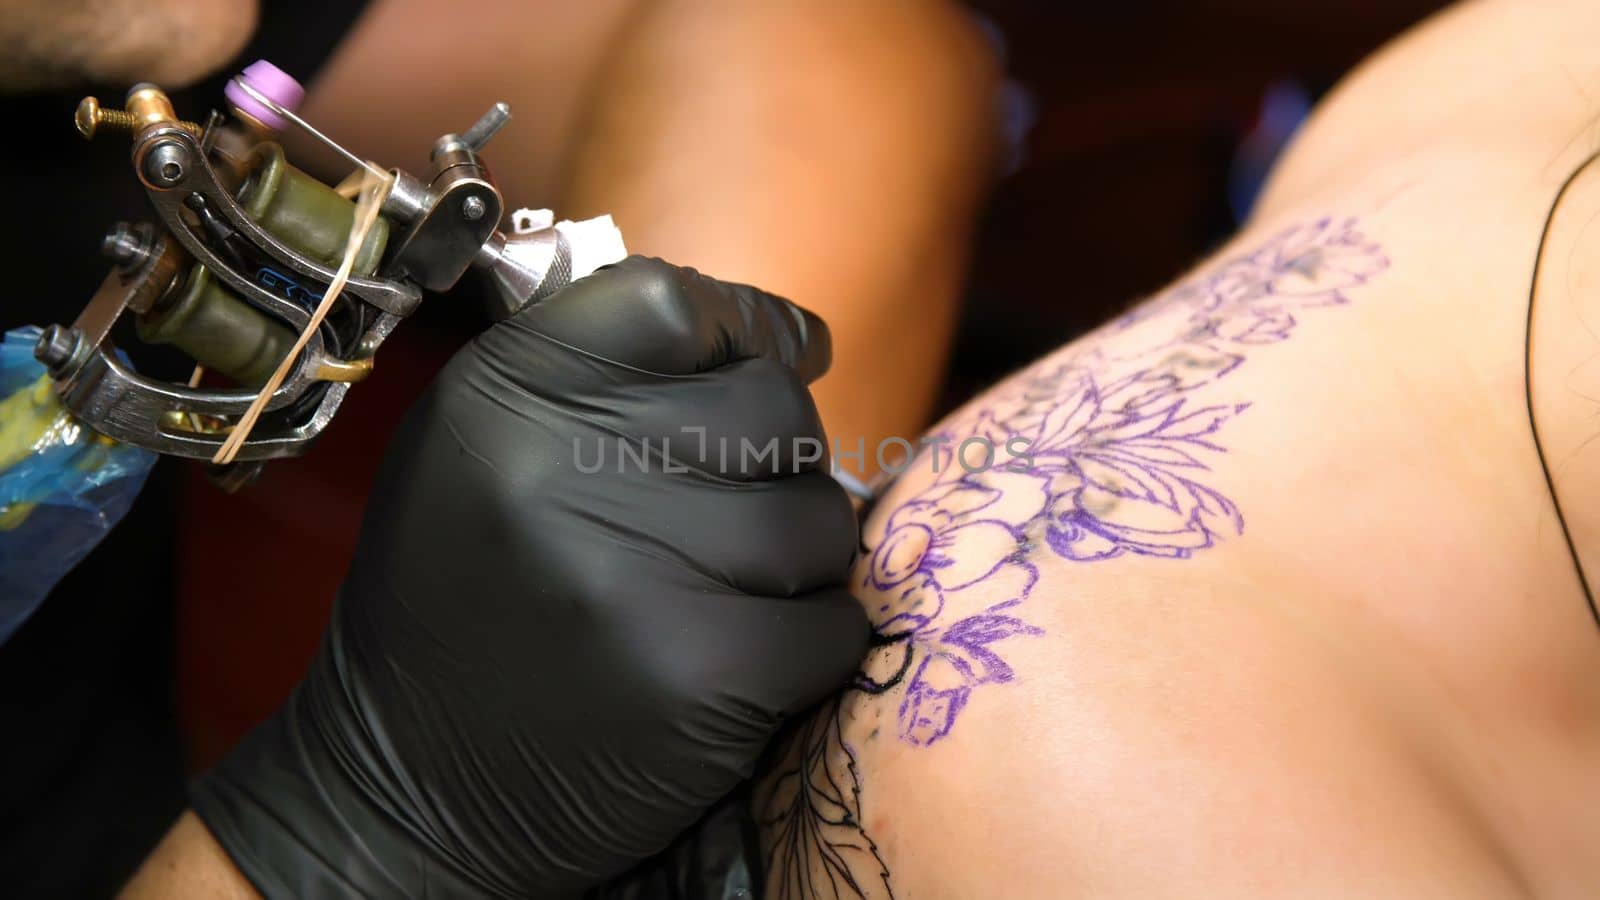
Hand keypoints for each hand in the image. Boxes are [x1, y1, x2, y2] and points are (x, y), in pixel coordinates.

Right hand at [190, 257, 868, 897]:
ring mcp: (638, 573)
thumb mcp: (481, 449)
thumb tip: (773, 335)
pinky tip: (741, 660)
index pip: (676, 300)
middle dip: (778, 457)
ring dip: (796, 555)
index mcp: (503, 392)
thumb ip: (599, 373)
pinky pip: (833, 622)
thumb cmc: (470, 600)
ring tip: (724, 590)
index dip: (749, 324)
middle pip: (773, 406)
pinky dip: (808, 642)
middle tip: (726, 509)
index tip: (785, 353)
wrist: (414, 788)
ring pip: (820, 515)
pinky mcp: (702, 674)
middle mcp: (563, 464)